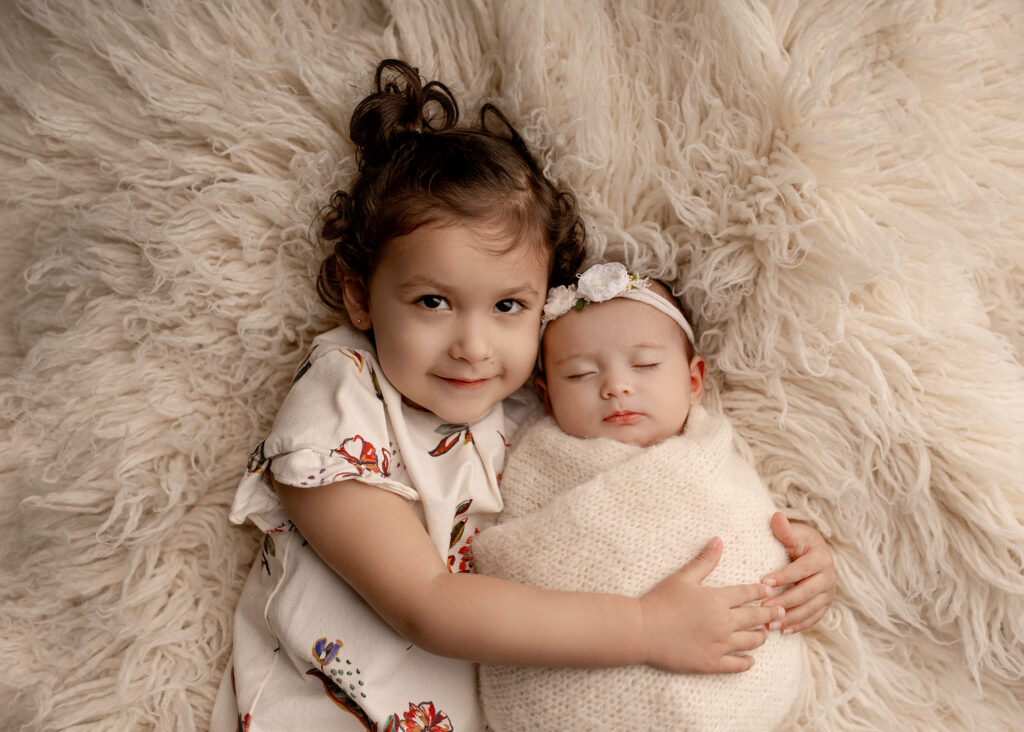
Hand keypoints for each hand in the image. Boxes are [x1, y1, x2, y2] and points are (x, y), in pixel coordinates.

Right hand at [639, 537, 783, 673]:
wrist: (642, 630)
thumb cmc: (660, 601)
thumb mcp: (683, 577)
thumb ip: (704, 561)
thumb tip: (718, 540)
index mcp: (717, 599)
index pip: (747, 593)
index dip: (760, 591)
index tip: (769, 591)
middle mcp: (723, 622)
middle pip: (755, 618)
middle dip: (770, 614)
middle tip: (781, 612)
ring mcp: (718, 645)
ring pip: (751, 642)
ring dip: (761, 637)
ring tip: (765, 634)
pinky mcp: (710, 663)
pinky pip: (736, 665)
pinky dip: (747, 662)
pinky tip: (750, 660)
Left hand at [761, 513, 834, 632]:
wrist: (815, 550)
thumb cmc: (799, 540)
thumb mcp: (793, 533)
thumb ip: (784, 529)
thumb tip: (776, 516)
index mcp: (820, 558)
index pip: (800, 570)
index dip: (783, 576)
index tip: (763, 582)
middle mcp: (828, 577)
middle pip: (806, 593)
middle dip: (784, 601)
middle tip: (763, 608)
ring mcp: (828, 592)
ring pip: (810, 608)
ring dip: (790, 618)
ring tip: (771, 624)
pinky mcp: (826, 604)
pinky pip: (814, 617)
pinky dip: (800, 625)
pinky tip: (784, 631)